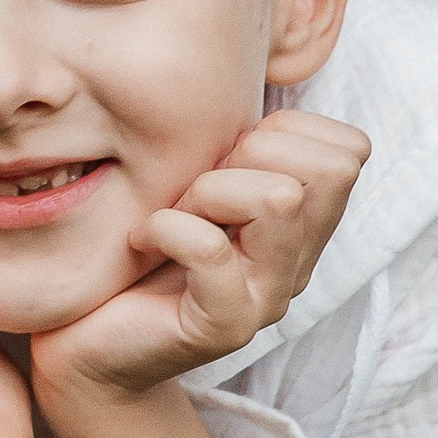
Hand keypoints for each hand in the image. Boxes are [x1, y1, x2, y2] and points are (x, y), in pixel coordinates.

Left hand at [29, 109, 370, 431]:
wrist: (88, 349)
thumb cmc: (136, 258)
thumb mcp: (196, 187)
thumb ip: (237, 152)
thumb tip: (255, 87)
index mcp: (301, 225)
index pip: (349, 149)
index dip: (286, 132)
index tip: (226, 160)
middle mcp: (298, 262)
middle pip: (331, 169)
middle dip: (251, 155)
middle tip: (195, 189)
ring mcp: (267, 299)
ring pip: (281, 200)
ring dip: (210, 190)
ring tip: (172, 213)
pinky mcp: (222, 327)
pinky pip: (211, 251)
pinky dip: (166, 228)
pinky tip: (141, 239)